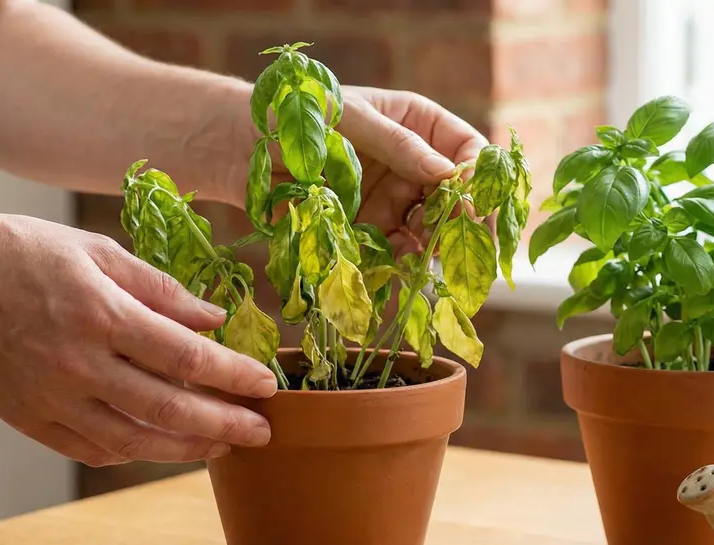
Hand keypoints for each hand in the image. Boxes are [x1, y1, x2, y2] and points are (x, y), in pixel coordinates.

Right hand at [0, 213, 276, 466]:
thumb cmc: (22, 253)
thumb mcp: (97, 253)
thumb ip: (161, 289)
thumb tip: (215, 318)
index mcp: (101, 314)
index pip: (186, 357)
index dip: (233, 375)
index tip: (267, 385)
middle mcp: (78, 363)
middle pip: (168, 408)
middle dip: (225, 423)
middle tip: (262, 431)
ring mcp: (50, 397)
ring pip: (133, 440)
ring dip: (186, 448)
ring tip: (221, 444)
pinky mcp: (27, 418)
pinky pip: (91, 449)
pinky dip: (133, 452)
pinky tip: (161, 444)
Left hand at [223, 85, 487, 257]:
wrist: (238, 146)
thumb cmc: (294, 114)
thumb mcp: (350, 118)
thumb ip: (397, 145)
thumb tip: (447, 174)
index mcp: (416, 124)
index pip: (466, 149)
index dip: (475, 177)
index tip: (471, 202)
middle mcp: (411, 162)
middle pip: (455, 196)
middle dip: (459, 219)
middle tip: (454, 239)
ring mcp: (390, 198)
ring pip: (429, 227)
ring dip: (432, 244)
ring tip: (423, 252)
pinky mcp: (367, 229)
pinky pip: (394, 248)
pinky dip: (399, 259)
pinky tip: (397, 262)